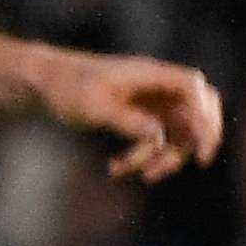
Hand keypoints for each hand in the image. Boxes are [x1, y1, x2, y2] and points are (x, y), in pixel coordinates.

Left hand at [40, 48, 224, 181]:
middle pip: (197, 109)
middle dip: (199, 137)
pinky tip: (114, 169)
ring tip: (128, 171)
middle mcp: (156, 86)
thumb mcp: (94, 106)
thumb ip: (128, 121)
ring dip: (162, 156)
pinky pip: (155, 140)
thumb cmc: (66, 88)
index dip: (203, 113)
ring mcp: (150, 102)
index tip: (200, 142)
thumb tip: (159, 136)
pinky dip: (141, 157)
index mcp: (148, 74)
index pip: (191, 87)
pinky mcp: (140, 117)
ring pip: (177, 132)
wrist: (43, 86)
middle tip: (200, 161)